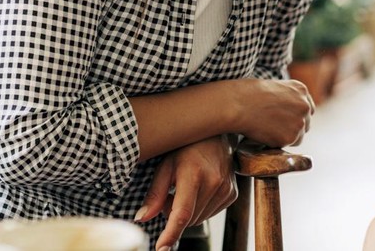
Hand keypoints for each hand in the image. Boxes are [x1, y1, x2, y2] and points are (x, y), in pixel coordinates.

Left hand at [134, 135, 237, 250]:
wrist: (216, 135)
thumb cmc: (187, 148)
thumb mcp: (165, 165)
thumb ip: (155, 193)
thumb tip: (142, 218)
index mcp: (194, 174)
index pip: (181, 213)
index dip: (170, 233)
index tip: (162, 248)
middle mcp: (214, 183)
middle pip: (188, 219)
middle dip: (174, 213)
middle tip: (171, 193)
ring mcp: (226, 189)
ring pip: (198, 219)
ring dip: (188, 212)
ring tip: (186, 189)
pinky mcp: (232, 194)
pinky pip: (210, 214)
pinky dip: (200, 208)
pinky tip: (199, 189)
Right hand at [235, 79, 314, 147]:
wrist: (239, 104)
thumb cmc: (249, 94)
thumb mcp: (274, 88)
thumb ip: (287, 99)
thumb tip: (289, 113)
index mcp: (301, 90)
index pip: (307, 108)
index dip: (295, 115)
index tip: (285, 119)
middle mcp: (305, 106)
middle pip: (305, 123)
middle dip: (293, 127)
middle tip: (274, 126)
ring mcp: (299, 122)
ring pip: (298, 137)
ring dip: (286, 136)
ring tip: (267, 128)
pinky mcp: (290, 137)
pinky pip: (286, 145)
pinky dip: (276, 142)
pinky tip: (264, 133)